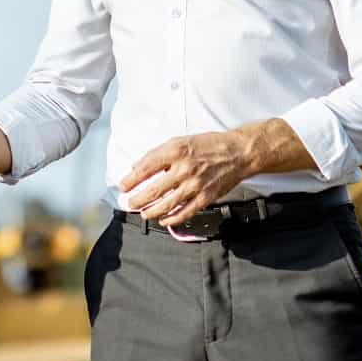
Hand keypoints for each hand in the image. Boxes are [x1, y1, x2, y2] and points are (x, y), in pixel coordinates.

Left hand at [119, 129, 258, 225]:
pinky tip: (164, 220)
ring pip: (167, 204)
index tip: (123, 186)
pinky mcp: (206, 197)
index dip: (131, 179)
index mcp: (176, 151)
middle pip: (154, 190)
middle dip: (138, 199)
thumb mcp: (181, 140)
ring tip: (143, 213)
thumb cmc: (208, 145)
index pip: (146, 167)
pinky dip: (172, 219)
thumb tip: (138, 166)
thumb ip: (159, 153)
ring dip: (151, 211)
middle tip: (130, 203)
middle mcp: (184, 168)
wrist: (238, 152)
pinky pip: (185, 212)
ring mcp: (195, 185)